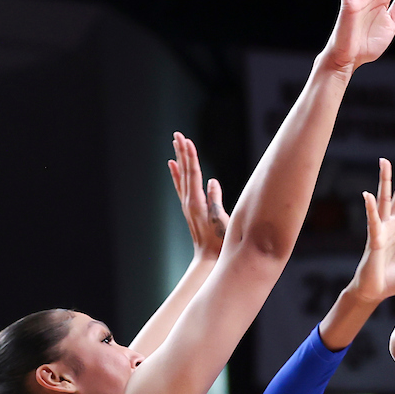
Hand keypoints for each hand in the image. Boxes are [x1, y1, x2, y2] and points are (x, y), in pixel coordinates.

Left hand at [168, 132, 228, 260]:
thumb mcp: (221, 220)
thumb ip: (216, 200)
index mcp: (197, 203)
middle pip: (185, 171)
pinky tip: (173, 165)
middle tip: (177, 134)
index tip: (187, 141)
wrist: (209, 259)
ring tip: (175, 143)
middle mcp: (189, 202)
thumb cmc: (220, 241)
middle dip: (182, 152)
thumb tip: (212, 181)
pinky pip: (180, 186)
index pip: (194, 174)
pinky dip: (176, 174)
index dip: (191, 156)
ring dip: (179, 159)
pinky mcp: (189, 208)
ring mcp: (187, 204)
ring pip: (182, 176)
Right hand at [349, 156, 394, 304]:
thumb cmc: (392, 280)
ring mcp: (382, 229)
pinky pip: (373, 220)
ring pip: (385, 199)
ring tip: (384, 161)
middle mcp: (394, 225)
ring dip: (385, 180)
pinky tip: (368, 194)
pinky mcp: (374, 238)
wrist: (375, 292)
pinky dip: (371, 208)